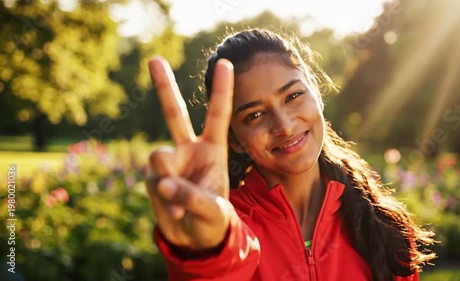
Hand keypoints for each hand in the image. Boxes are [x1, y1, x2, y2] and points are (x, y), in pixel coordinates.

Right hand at [146, 56, 233, 250]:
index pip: (218, 115)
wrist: (195, 238)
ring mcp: (169, 163)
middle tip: (154, 59)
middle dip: (164, 86)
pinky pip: (154, 182)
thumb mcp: (213, 209)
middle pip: (174, 114)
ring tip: (182, 202)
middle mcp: (189, 150)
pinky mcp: (154, 179)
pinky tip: (176, 212)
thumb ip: (191, 196)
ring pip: (160, 156)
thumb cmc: (213, 219)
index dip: (221, 90)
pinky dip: (166, 201)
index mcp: (213, 149)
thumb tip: (162, 182)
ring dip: (169, 178)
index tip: (226, 62)